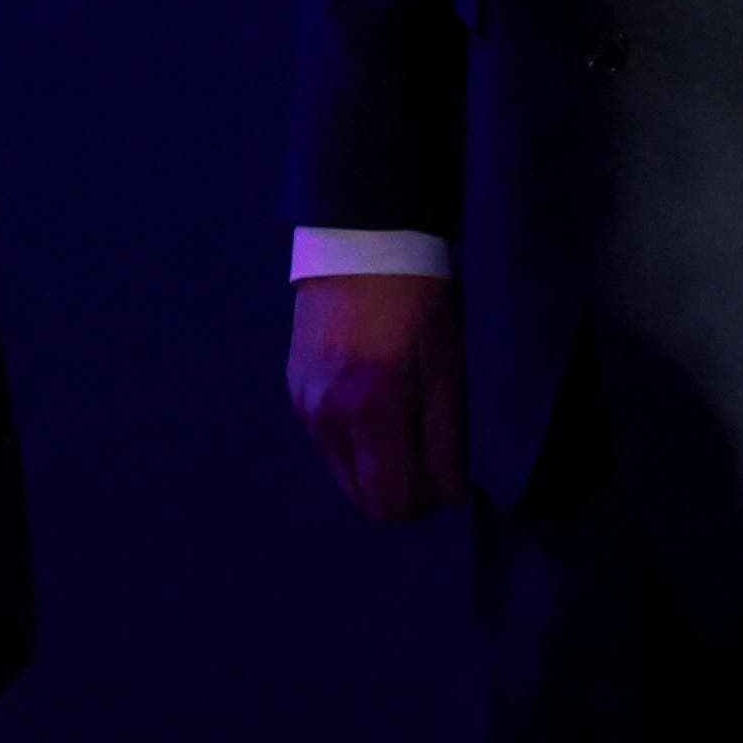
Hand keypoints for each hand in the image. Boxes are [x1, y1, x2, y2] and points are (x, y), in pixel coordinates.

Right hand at [288, 271, 469, 522]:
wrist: (361, 239)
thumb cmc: (418, 298)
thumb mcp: (447, 364)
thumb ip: (446, 437)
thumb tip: (448, 493)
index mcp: (370, 410)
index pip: (391, 502)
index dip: (426, 499)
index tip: (448, 472)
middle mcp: (326, 417)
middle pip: (362, 498)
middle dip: (400, 488)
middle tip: (429, 450)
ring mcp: (303, 405)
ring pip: (343, 474)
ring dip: (376, 466)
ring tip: (404, 420)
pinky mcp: (294, 389)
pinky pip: (327, 442)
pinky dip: (355, 441)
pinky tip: (376, 401)